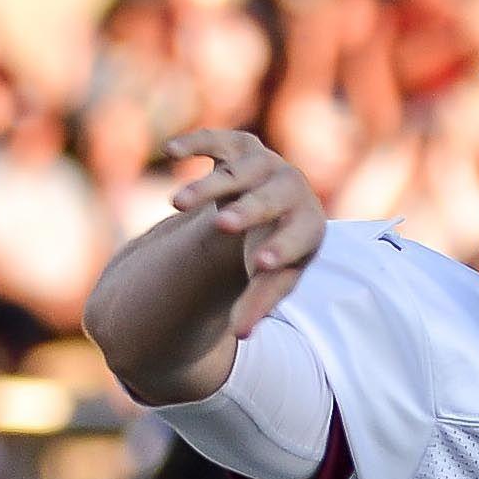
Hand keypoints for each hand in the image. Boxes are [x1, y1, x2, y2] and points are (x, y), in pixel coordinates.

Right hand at [163, 128, 326, 337]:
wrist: (274, 207)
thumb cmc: (271, 253)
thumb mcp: (269, 280)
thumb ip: (257, 303)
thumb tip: (241, 337)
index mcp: (308, 229)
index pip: (299, 238)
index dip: (281, 248)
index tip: (260, 262)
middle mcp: (294, 191)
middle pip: (272, 199)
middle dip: (249, 210)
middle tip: (222, 225)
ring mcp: (268, 165)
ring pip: (239, 173)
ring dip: (208, 187)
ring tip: (175, 204)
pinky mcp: (241, 147)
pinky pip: (220, 140)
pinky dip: (197, 142)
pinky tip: (170, 150)